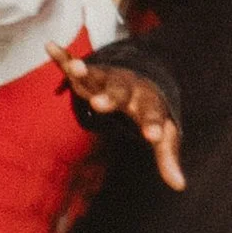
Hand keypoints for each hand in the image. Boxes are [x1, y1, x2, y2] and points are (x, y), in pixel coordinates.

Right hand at [53, 44, 184, 188]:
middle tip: (99, 103)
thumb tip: (180, 185)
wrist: (144, 78)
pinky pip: (74, 65)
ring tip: (75, 67)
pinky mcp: (90, 74)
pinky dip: (63, 57)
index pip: (152, 113)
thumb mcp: (163, 134)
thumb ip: (168, 157)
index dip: (153, 125)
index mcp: (148, 102)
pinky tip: (51, 47)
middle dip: (110, 96)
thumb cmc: (150, 112)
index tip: (152, 137)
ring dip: (85, 71)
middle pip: (120, 91)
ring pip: (96, 75)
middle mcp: (127, 87)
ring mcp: (107, 79)